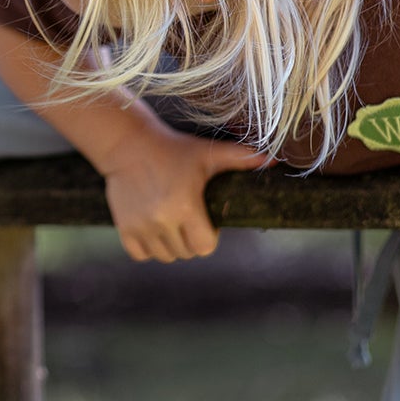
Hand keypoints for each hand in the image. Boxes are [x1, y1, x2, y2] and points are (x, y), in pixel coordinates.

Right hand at [96, 126, 269, 262]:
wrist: (128, 144)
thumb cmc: (174, 148)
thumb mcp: (208, 153)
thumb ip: (242, 158)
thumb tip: (275, 161)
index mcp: (185, 206)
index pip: (204, 246)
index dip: (209, 237)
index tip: (205, 220)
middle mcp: (161, 220)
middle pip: (186, 253)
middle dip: (191, 240)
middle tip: (188, 219)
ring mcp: (140, 226)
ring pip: (165, 256)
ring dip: (171, 245)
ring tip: (171, 223)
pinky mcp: (124, 227)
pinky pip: (141, 255)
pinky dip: (149, 248)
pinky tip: (153, 230)